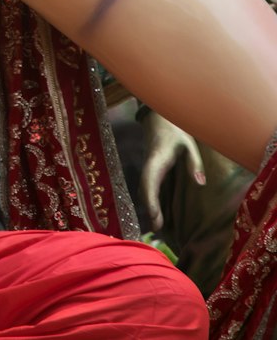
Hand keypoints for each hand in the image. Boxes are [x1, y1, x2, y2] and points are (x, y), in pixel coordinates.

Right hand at [139, 110, 206, 230]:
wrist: (158, 115)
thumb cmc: (175, 128)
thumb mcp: (188, 143)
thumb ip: (194, 162)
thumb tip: (200, 183)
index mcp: (157, 159)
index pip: (149, 181)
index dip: (151, 200)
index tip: (155, 217)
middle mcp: (149, 165)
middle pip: (144, 189)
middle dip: (149, 209)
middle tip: (158, 229)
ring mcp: (147, 166)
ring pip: (143, 188)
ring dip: (148, 205)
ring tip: (157, 226)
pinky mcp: (150, 167)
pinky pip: (147, 185)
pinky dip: (149, 199)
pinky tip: (157, 210)